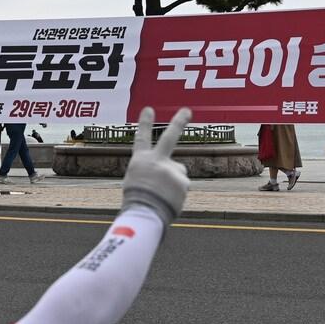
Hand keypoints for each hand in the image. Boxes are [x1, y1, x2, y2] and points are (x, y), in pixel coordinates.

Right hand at [121, 107, 191, 225]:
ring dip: (174, 184)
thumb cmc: (138, 202)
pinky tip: (169, 202)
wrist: (144, 214)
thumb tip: (170, 174)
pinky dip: (177, 195)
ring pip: (178, 174)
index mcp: (140, 161)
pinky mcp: (182, 180)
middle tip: (187, 111)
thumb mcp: (137, 182)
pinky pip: (182, 187)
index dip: (145, 124)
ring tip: (163, 197)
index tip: (149, 109)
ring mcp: (171, 169)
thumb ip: (153, 172)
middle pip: (170, 137)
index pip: (142, 139)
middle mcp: (157, 161)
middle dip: (178, 122)